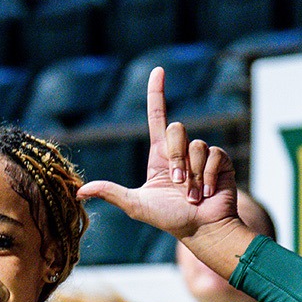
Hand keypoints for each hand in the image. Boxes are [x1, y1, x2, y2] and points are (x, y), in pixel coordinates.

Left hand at [77, 68, 242, 250]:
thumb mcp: (136, 205)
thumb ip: (111, 193)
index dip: (157, 93)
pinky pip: (214, 155)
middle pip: (177, 129)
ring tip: (194, 195)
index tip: (158, 71)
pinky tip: (209, 192)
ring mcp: (202, 156)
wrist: (202, 230)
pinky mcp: (221, 162)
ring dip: (193, 174)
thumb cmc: (171, 219)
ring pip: (196, 144)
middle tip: (178, 185)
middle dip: (176, 158)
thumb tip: (80, 191)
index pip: (157, 116)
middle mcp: (181, 151)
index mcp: (160, 156)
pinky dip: (209, 176)